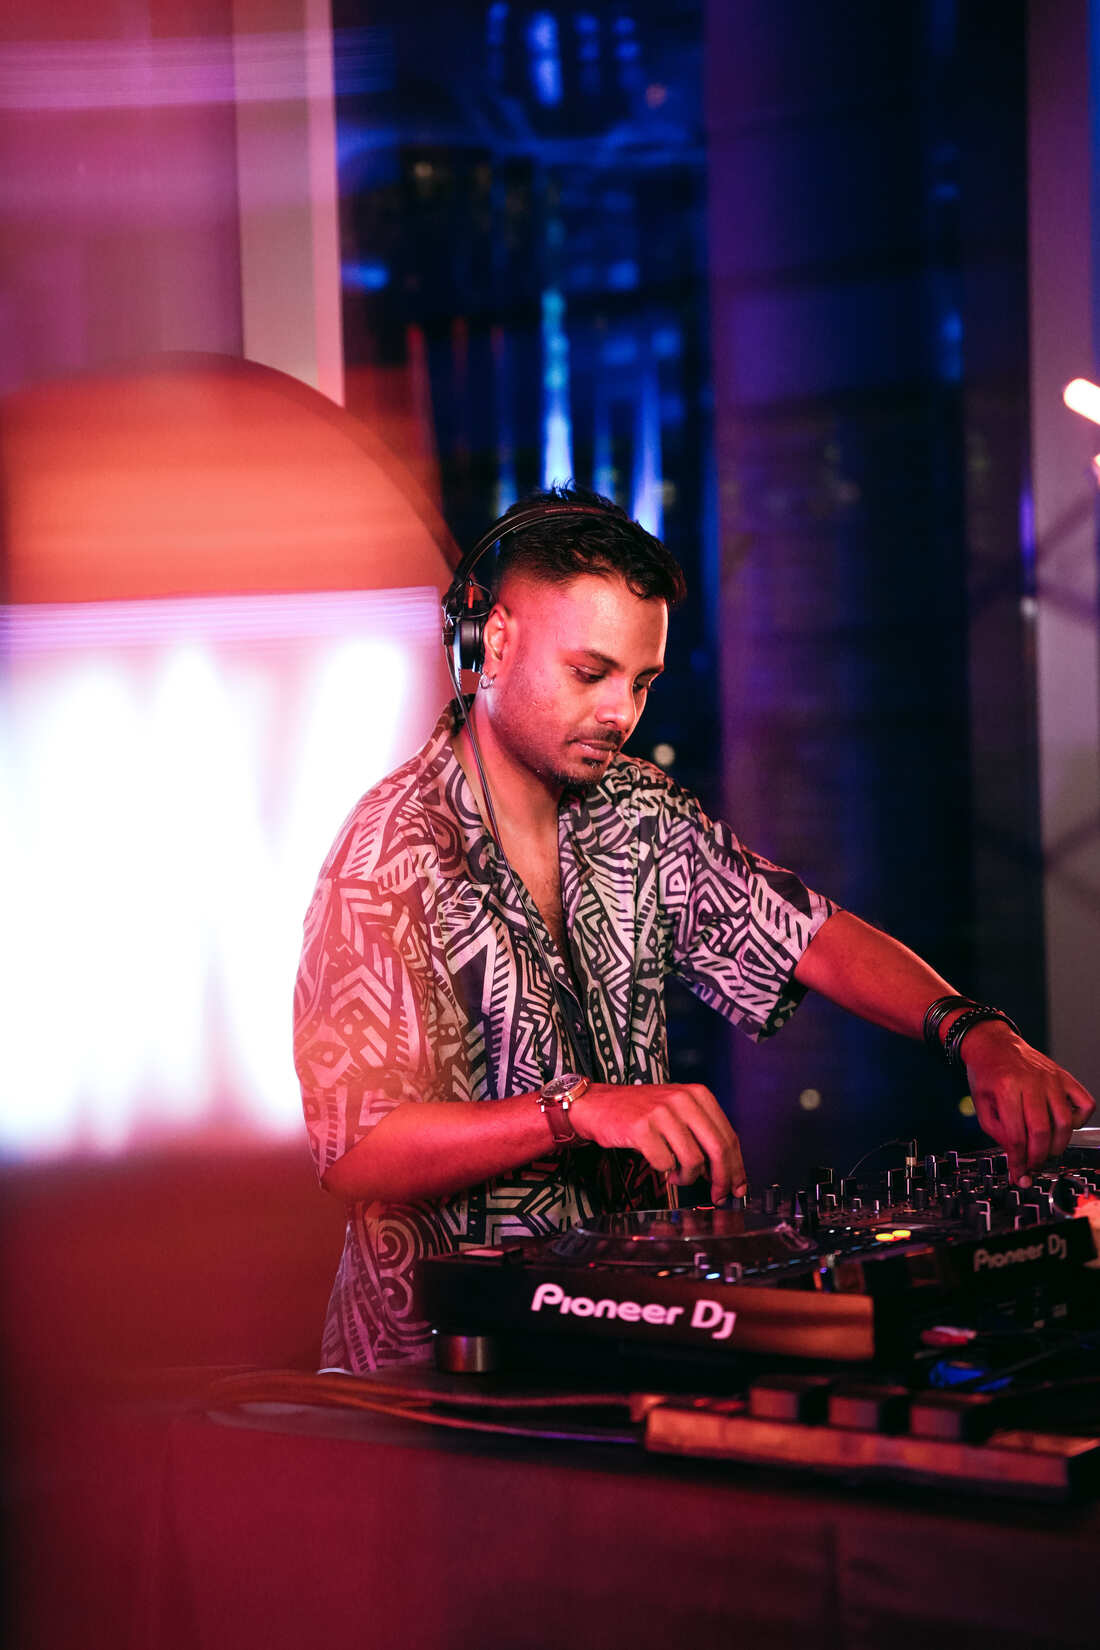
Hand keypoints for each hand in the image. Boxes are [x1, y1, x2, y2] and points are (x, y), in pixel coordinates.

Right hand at [568, 1082, 745, 1202]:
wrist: (598, 1105)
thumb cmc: (641, 1112)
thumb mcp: (678, 1111)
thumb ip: (703, 1134)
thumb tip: (727, 1171)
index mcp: (698, 1095)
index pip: (728, 1136)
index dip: (736, 1167)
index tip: (737, 1186)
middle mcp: (683, 1100)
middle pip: (717, 1148)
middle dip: (722, 1179)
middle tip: (718, 1195)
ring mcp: (662, 1113)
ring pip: (693, 1160)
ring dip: (688, 1178)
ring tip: (678, 1176)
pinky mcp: (642, 1128)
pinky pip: (666, 1163)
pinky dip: (665, 1172)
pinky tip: (660, 1166)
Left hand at [961, 1021, 1094, 1183]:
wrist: (994, 1044)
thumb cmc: (987, 1073)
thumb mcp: (980, 1103)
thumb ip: (997, 1132)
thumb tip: (1016, 1158)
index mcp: (1006, 1087)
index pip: (1017, 1134)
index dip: (1019, 1160)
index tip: (1019, 1173)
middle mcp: (1031, 1082)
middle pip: (1042, 1131)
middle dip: (1039, 1157)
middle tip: (1033, 1165)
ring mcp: (1051, 1078)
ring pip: (1065, 1121)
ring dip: (1058, 1145)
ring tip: (1047, 1151)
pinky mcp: (1064, 1076)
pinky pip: (1084, 1103)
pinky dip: (1079, 1120)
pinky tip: (1064, 1125)